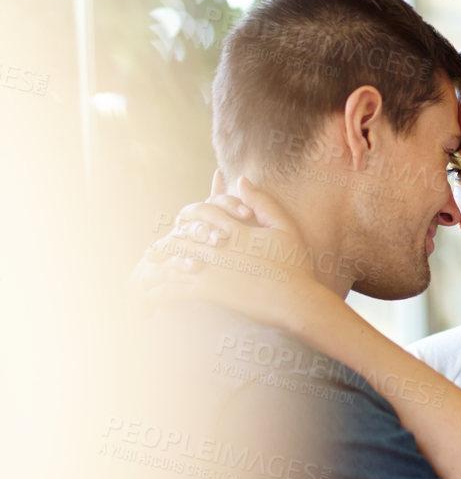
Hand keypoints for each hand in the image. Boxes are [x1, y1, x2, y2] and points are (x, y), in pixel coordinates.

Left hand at [132, 176, 313, 332]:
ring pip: (175, 261)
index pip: (202, 210)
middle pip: (181, 235)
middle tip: (154, 249)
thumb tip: (242, 180)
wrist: (294, 299)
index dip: (189, 212)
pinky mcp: (211, 291)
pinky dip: (163, 291)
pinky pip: (179, 288)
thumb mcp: (284, 226)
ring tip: (147, 271)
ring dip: (159, 265)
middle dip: (166, 242)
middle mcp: (219, 247)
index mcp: (235, 229)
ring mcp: (213, 269)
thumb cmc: (293, 263)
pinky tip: (155, 295)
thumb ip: (262, 202)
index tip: (180, 219)